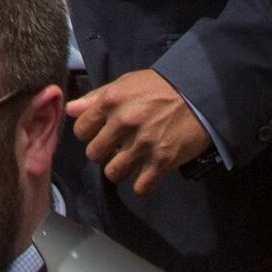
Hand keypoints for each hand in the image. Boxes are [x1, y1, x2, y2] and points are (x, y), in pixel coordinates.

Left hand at [71, 68, 211, 194]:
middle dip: (104, 153)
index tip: (103, 134)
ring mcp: (144, 143)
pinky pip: (141, 187)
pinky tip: (149, 173)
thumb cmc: (160, 87)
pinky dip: (144, 184)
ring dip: (121, 170)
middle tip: (118, 148)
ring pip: (113, 173)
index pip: (81, 131)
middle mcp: (124, 122)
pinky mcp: (163, 161)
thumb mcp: (126, 84)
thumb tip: (70, 110)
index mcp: (111, 101)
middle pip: (94, 154)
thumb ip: (96, 98)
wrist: (201, 93)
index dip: (90, 134)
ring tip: (132, 161)